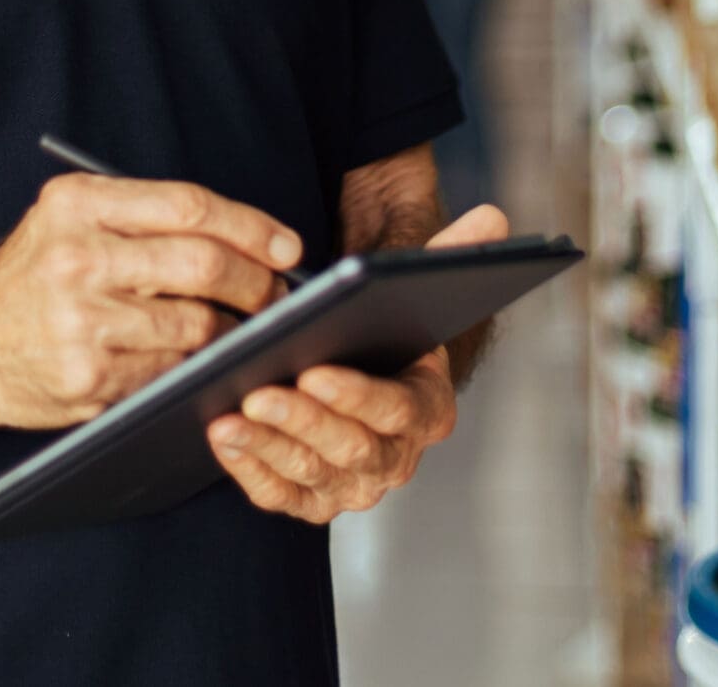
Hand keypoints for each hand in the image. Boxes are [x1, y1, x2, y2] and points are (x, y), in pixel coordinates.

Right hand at [0, 174, 303, 430]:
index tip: (286, 246)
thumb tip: (252, 240)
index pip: (189, 206)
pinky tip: (194, 361)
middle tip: (276, 295)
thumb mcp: (70, 221)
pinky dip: (192, 367)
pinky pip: (170, 371)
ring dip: (231, 332)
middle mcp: (76, 258)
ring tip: (239, 329)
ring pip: (195, 327)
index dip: (251, 227)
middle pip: (202, 265)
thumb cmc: (32, 278)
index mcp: (78, 204)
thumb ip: (145, 219)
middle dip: (255, 283)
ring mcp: (80, 321)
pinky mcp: (86, 376)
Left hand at [206, 203, 510, 522]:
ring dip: (269, 445)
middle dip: (303, 421)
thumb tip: (494, 217)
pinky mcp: (312, 499)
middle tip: (260, 390)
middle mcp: (395, 457)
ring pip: (311, 474)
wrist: (360, 370)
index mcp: (428, 410)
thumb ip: (453, 256)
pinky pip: (279, 495)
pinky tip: (223, 437)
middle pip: (351, 448)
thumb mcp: (416, 291)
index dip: (356, 395)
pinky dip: (250, 469)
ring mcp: (353, 485)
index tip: (314, 371)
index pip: (397, 409)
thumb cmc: (384, 330)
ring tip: (229, 415)